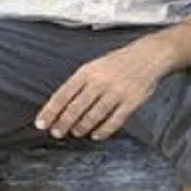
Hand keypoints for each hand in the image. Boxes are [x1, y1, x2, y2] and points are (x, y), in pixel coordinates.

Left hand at [35, 41, 169, 140]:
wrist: (149, 55)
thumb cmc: (118, 62)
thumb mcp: (95, 66)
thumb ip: (79, 83)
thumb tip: (60, 106)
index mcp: (88, 71)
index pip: (63, 94)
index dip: (50, 111)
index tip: (41, 123)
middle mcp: (100, 81)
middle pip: (75, 108)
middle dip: (63, 123)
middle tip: (57, 132)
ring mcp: (116, 92)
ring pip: (93, 116)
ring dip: (81, 127)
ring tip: (76, 132)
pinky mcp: (131, 102)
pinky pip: (114, 121)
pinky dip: (103, 131)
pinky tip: (96, 135)